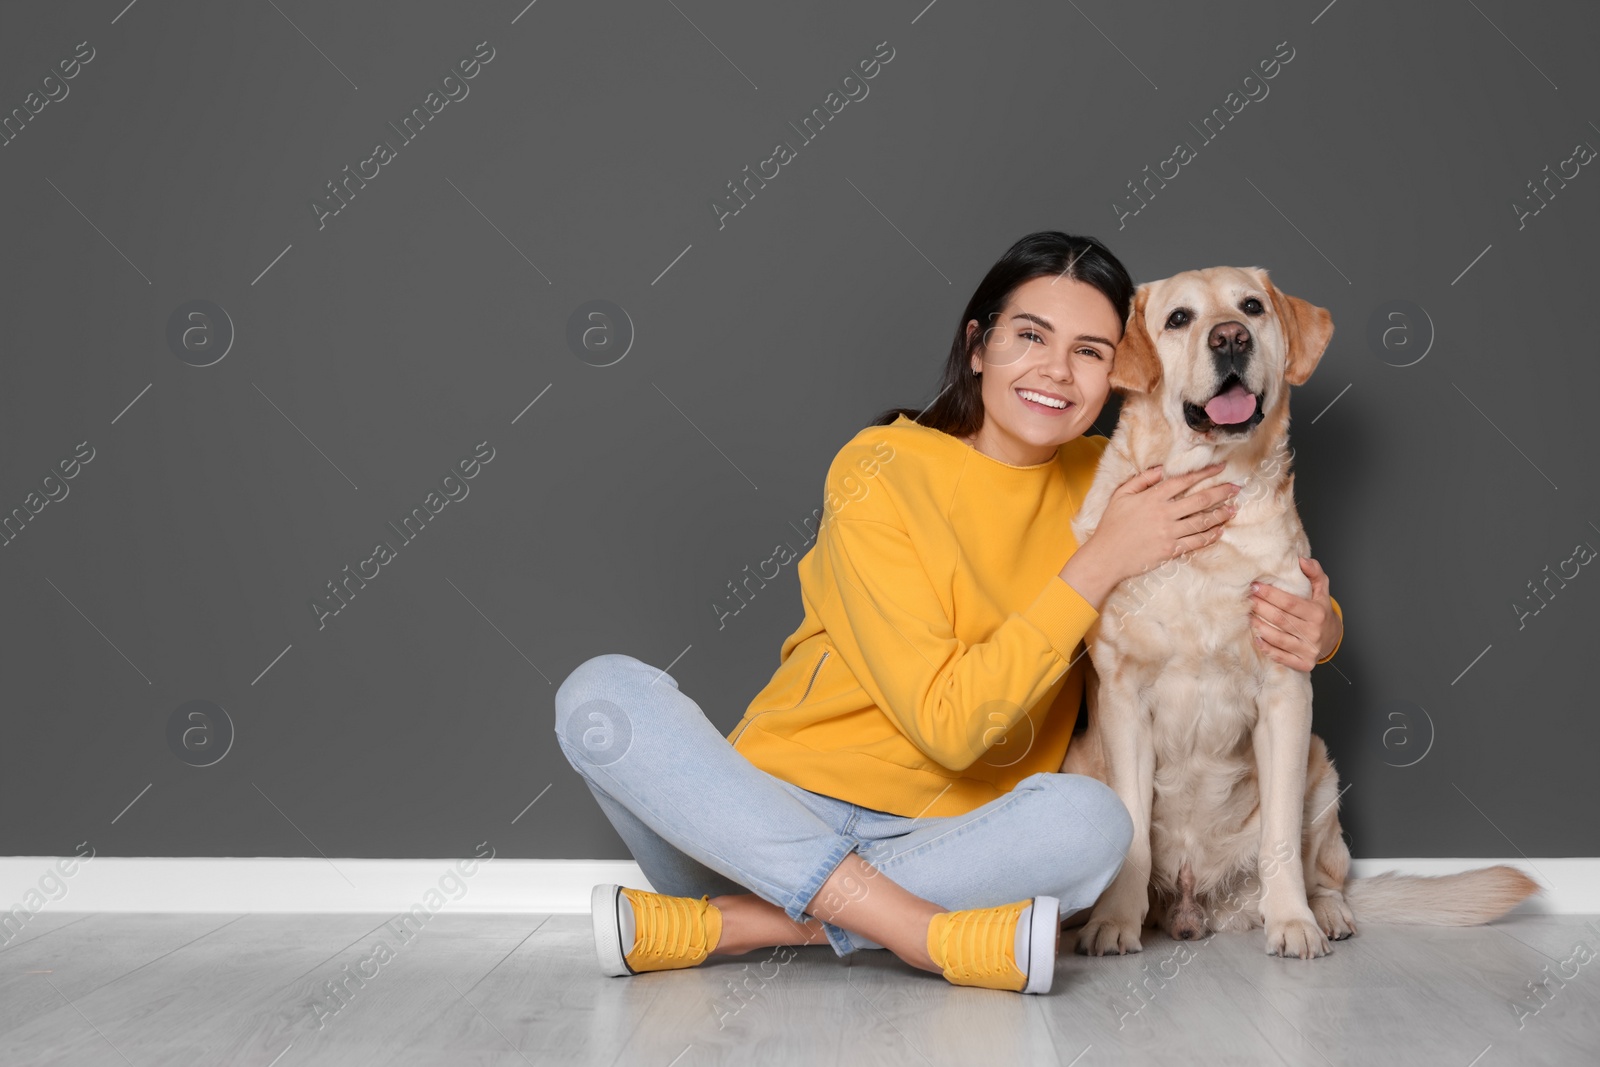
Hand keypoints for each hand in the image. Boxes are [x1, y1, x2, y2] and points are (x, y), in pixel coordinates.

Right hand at [1089, 461, 1241, 583]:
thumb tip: (1160, 469)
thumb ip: (1141, 480)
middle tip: (1236, 488)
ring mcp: (1169, 532)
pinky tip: (1219, 531)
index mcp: (1153, 497)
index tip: (1220, 468)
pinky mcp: (1171, 549)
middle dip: (1221, 492)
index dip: (1204, 473)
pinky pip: (1196, 542)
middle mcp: (1165, 513)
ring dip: (1220, 514)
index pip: (1184, 481)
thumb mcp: (1121, 495)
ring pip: (1202, 521)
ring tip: (1232, 509)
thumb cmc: (1111, 525)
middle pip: (1200, 499)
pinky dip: (1210, 536)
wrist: (1106, 556)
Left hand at [1248, 556, 1340, 670]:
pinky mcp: (1303, 663)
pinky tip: (1256, 638)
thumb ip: (1315, 573)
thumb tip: (1302, 560)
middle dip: (1261, 608)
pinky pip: (1281, 656)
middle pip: (1280, 619)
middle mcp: (1314, 632)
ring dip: (1260, 627)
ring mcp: (1308, 649)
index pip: (1289, 603)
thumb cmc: (1322, 612)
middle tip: (1247, 599)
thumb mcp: (1322, 591)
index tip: (1255, 586)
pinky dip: (1267, 648)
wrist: (1333, 639)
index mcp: (1318, 613)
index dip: (1270, 594)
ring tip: (1248, 616)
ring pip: (1278, 638)